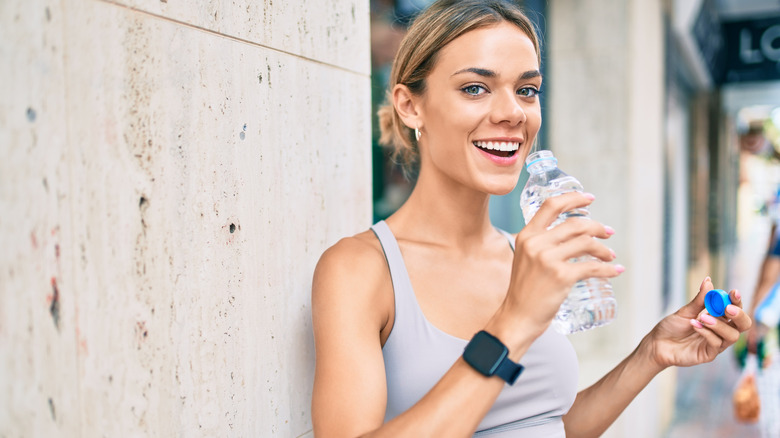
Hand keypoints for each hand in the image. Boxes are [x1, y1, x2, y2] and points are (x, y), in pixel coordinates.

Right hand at [501, 192, 622, 336]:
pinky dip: (608, 268)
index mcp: (526, 236)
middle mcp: (536, 244)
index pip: (551, 206)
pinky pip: (592, 267)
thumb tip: (569, 235)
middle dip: (597, 227)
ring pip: (586, 243)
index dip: (573, 198)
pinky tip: (614, 270)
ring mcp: (548, 260)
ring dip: (604, 249)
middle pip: (575, 224)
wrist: (518, 317)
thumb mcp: (525, 258)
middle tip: (608, 233)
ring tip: (610, 256)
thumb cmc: (524, 291)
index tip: (589, 198)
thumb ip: (540, 244)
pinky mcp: (561, 276)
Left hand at [644, 277, 751, 369]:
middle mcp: (721, 331)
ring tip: (702, 317)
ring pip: (732, 335)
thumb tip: (708, 281)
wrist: (658, 343)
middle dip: (738, 315)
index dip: (737, 301)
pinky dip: (707, 333)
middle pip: (743, 324)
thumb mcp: (686, 311)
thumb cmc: (672, 327)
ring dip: (719, 325)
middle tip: (727, 308)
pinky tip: (695, 325)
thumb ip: (700, 299)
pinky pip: (716, 344)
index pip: (735, 308)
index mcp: (718, 317)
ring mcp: (717, 343)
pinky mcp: (709, 354)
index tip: (733, 292)